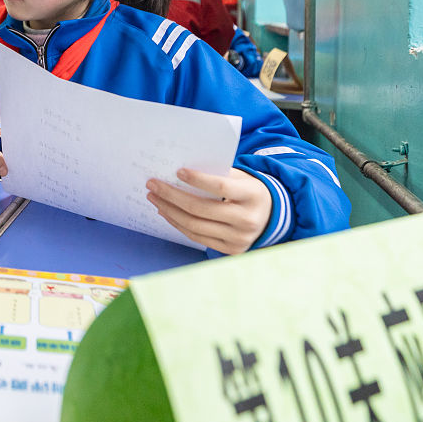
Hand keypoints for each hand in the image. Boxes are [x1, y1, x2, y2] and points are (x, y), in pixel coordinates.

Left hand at [146, 168, 271, 254]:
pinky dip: (177, 224)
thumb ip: (217, 174)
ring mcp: (239, 238)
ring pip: (194, 225)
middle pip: (200, 209)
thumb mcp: (241, 178)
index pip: (221, 188)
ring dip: (169, 211)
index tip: (177, 171)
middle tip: (152, 184)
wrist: (270, 216)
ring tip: (154, 197)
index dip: (198, 180)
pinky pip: (196, 237)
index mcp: (253, 196)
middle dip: (171, 196)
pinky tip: (166, 211)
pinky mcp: (230, 250)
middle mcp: (247, 220)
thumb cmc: (248, 190)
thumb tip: (179, 172)